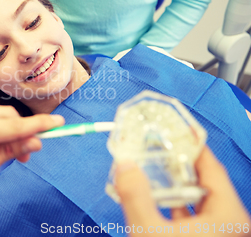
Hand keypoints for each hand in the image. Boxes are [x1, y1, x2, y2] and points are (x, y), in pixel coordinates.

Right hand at [115, 146, 250, 235]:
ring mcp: (220, 232)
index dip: (193, 146)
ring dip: (176, 184)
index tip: (176, 129)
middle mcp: (230, 223)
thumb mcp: (149, 233)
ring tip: (152, 168)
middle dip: (179, 163)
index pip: (213, 167)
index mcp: (228, 216)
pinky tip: (156, 197)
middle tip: (158, 146)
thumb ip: (135, 198)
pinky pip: (195, 215)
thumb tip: (125, 166)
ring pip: (199, 199)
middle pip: (205, 181)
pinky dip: (177, 203)